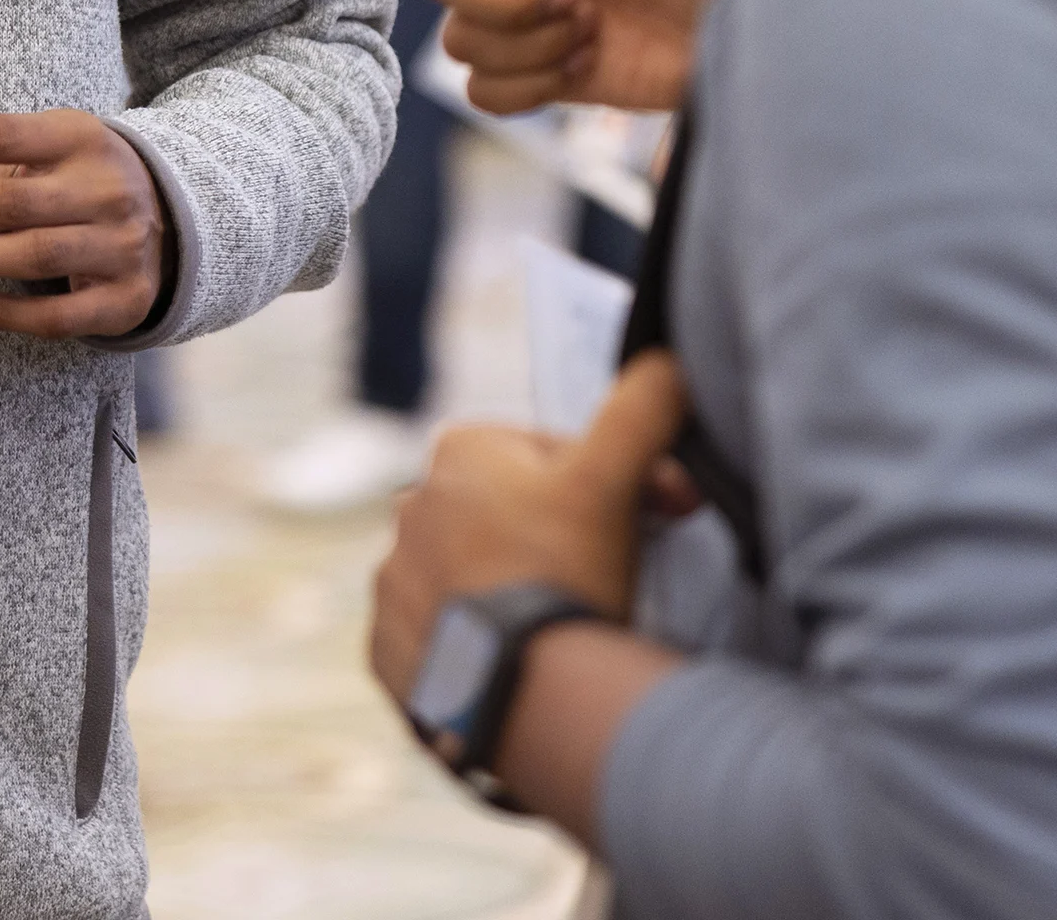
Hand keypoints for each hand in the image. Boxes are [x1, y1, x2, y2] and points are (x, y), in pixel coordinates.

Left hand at [0, 108, 167, 338]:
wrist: (177, 220)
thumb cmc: (83, 181)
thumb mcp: (47, 153)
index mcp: (80, 137)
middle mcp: (106, 189)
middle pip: (8, 198)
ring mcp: (119, 248)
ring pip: (29, 255)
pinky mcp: (123, 301)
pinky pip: (55, 317)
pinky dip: (3, 310)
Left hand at [368, 352, 686, 703]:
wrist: (524, 694)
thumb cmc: (569, 571)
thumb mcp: (615, 474)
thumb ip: (644, 406)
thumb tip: (669, 362)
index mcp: (458, 453)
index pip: (552, 459)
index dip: (611, 486)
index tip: (651, 523)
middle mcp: (409, 509)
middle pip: (511, 519)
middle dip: (558, 538)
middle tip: (607, 582)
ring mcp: (391, 583)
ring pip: (473, 577)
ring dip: (512, 592)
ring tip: (562, 630)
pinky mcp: (387, 650)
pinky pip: (440, 639)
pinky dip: (475, 647)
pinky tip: (516, 664)